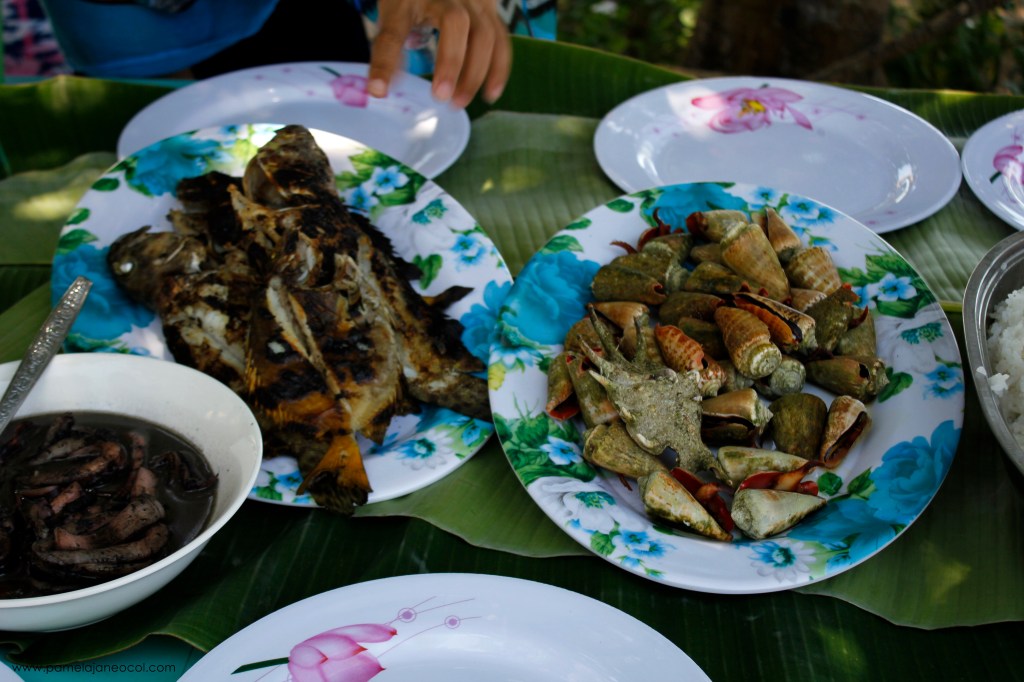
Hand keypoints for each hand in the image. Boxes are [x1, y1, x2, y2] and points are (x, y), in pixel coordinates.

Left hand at [367, 0, 511, 107]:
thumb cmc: (412, 1)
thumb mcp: (394, 15)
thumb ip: (391, 47)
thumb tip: (382, 89)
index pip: (394, 31)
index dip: (385, 62)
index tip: (377, 90)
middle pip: (455, 22)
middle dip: (450, 62)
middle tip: (440, 97)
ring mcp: (473, 1)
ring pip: (484, 33)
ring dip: (475, 73)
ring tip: (459, 102)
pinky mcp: (491, 11)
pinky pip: (501, 40)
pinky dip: (498, 69)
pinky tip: (489, 94)